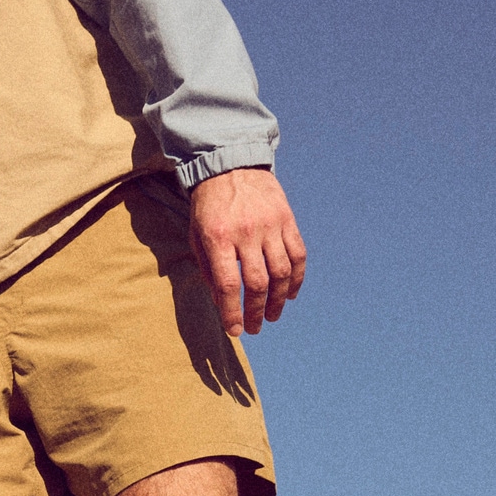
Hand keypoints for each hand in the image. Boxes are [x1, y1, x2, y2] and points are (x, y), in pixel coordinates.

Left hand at [188, 167, 307, 335]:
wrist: (230, 164)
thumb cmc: (208, 206)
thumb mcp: (197, 235)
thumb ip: (209, 268)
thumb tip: (223, 302)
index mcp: (218, 238)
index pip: (229, 284)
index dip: (233, 312)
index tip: (236, 331)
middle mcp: (246, 233)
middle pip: (259, 282)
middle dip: (257, 311)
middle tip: (255, 327)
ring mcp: (270, 225)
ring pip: (282, 272)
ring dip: (278, 300)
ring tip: (272, 316)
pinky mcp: (287, 219)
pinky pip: (298, 254)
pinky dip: (297, 278)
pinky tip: (290, 294)